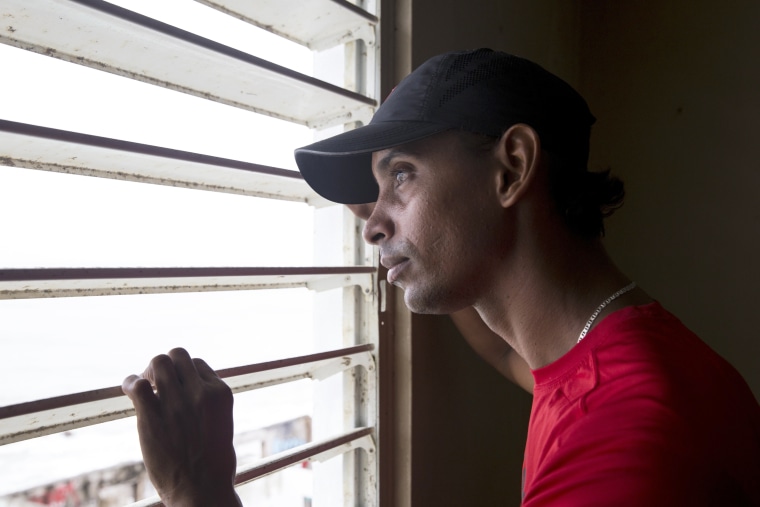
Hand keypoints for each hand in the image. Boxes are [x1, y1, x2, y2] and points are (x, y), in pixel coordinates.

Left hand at [122, 348, 241, 506]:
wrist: (201, 490)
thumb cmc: (214, 464)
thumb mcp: (222, 424)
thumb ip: (208, 403)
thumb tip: (191, 389)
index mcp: (221, 393)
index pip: (198, 364)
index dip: (184, 373)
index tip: (176, 387)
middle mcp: (200, 392)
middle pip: (178, 355)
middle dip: (166, 365)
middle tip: (158, 382)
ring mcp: (176, 402)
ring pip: (158, 362)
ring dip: (149, 371)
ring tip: (146, 386)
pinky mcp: (153, 415)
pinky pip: (137, 384)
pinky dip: (131, 382)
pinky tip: (130, 390)